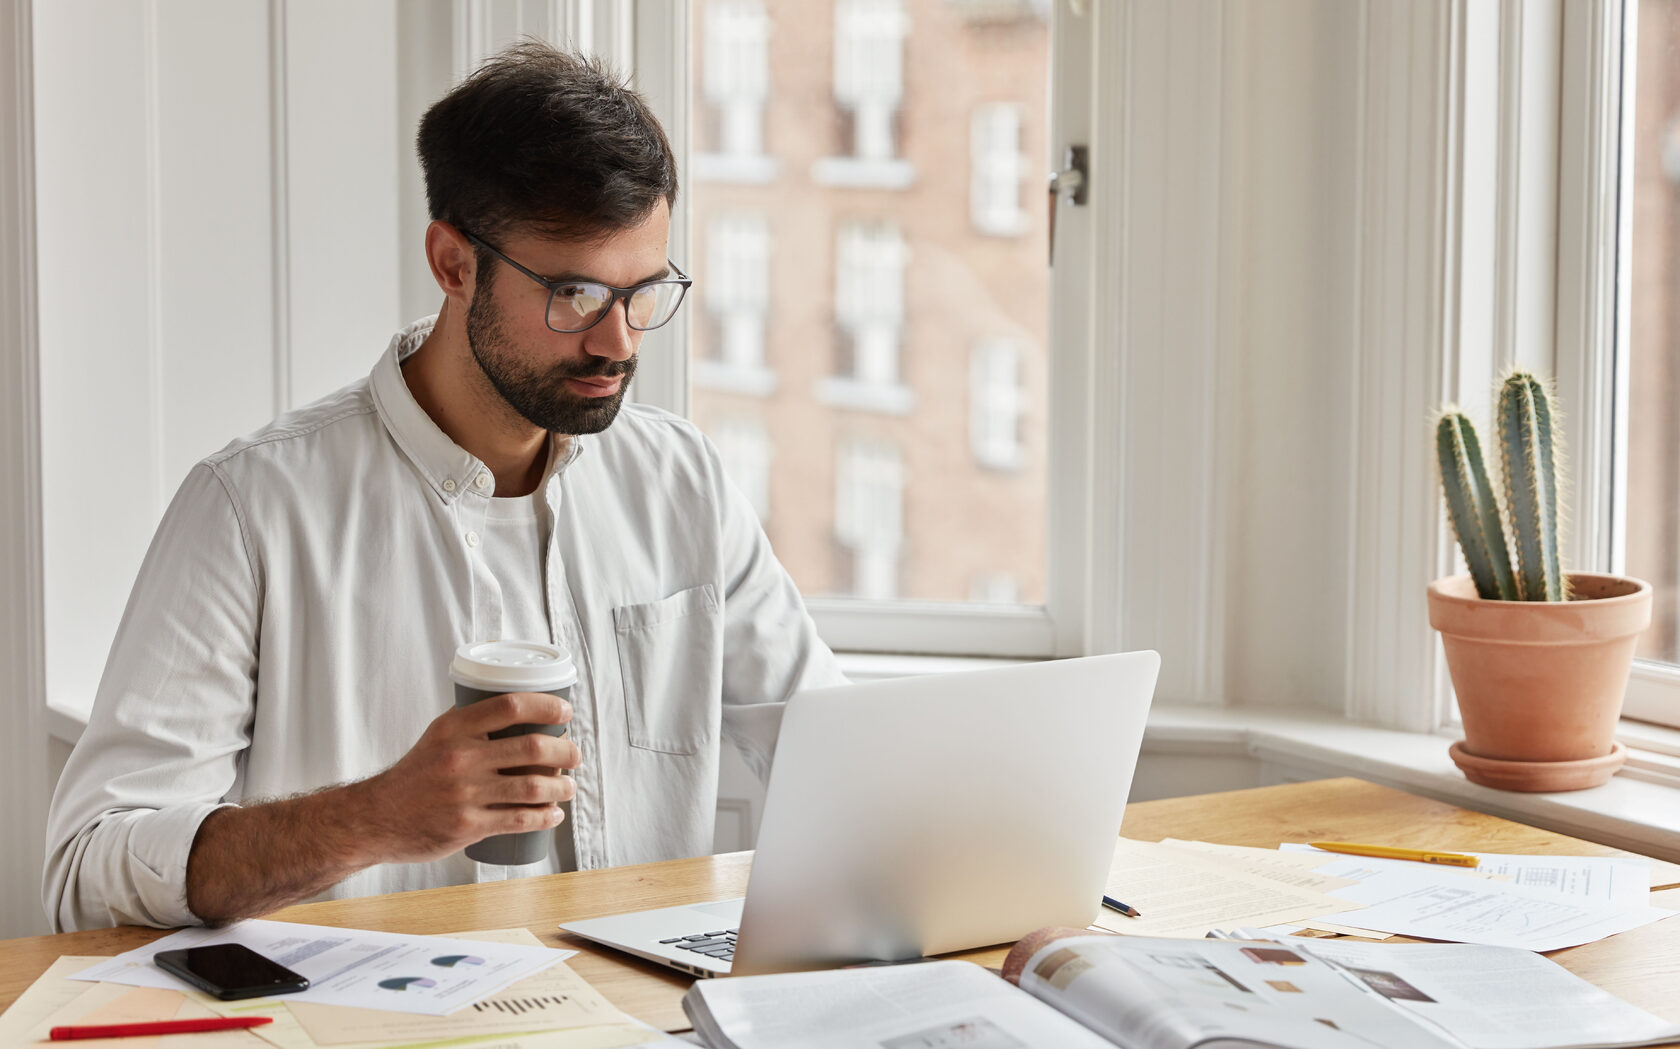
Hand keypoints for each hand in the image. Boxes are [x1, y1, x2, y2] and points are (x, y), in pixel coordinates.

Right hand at [352, 692, 580, 864]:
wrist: (375, 818)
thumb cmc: (414, 775)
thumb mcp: (437, 736)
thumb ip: (472, 723)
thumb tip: (516, 708)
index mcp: (454, 728)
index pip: (510, 705)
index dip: (546, 706)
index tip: (565, 713)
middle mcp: (460, 757)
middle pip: (532, 748)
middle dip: (565, 751)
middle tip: (574, 755)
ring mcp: (465, 794)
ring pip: (533, 787)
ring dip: (562, 787)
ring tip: (569, 786)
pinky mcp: (468, 826)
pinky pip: (519, 819)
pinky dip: (545, 817)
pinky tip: (554, 814)